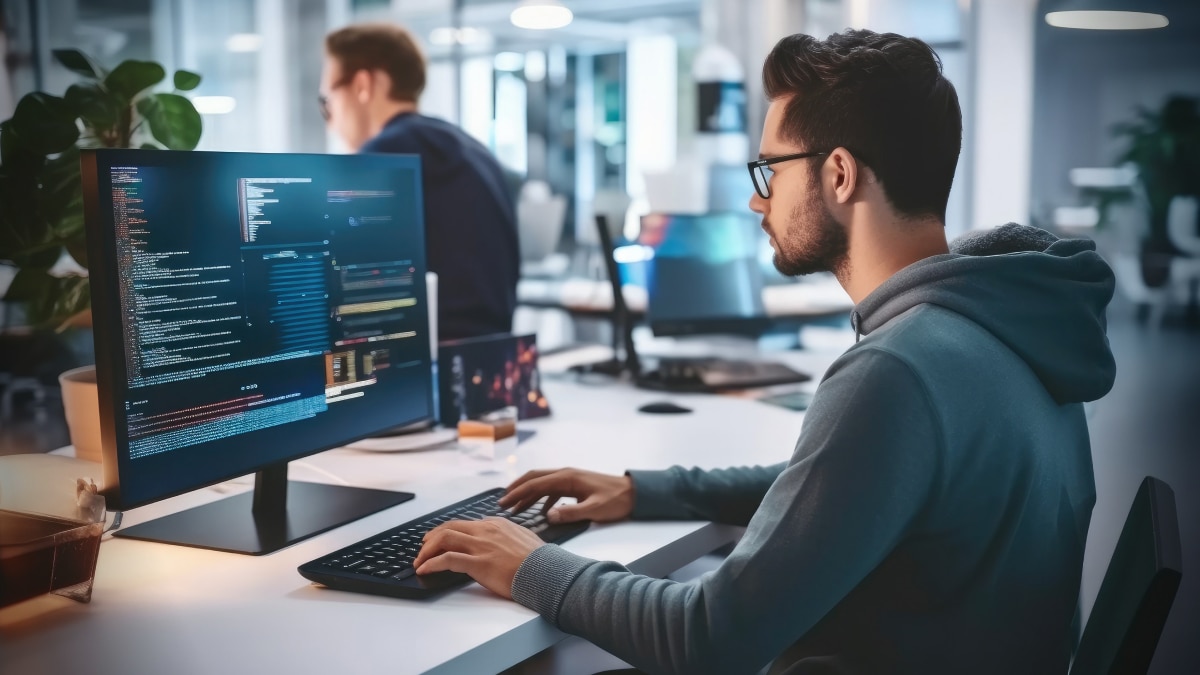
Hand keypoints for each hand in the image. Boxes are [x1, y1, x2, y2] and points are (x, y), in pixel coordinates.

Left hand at [413, 517, 543, 598]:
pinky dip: (431, 564)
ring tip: (419, 561)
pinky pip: (447, 560)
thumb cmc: (540, 561)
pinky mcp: (478, 563)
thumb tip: (501, 539)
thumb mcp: (523, 539)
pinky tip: (424, 570)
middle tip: (423, 548)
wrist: (547, 572)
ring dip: (427, 551)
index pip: (464, 524)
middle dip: (431, 538)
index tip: (438, 539)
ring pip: (444, 539)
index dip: (447, 531)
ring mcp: (481, 546)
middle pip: (449, 528)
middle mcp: (486, 531)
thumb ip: (508, 536)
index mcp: (496, 524)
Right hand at [499, 468, 634, 523]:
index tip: (503, 503)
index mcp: (567, 477)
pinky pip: (552, 490)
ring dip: (528, 495)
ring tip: (515, 508)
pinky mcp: (575, 486)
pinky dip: (541, 498)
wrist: (635, 493)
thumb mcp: (594, 509)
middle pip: (534, 478)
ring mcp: (570, 478)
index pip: (535, 483)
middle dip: (517, 489)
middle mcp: (566, 474)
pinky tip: (539, 511)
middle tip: (502, 503)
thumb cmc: (616, 500)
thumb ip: (570, 513)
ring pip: (542, 484)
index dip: (517, 493)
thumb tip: (547, 515)